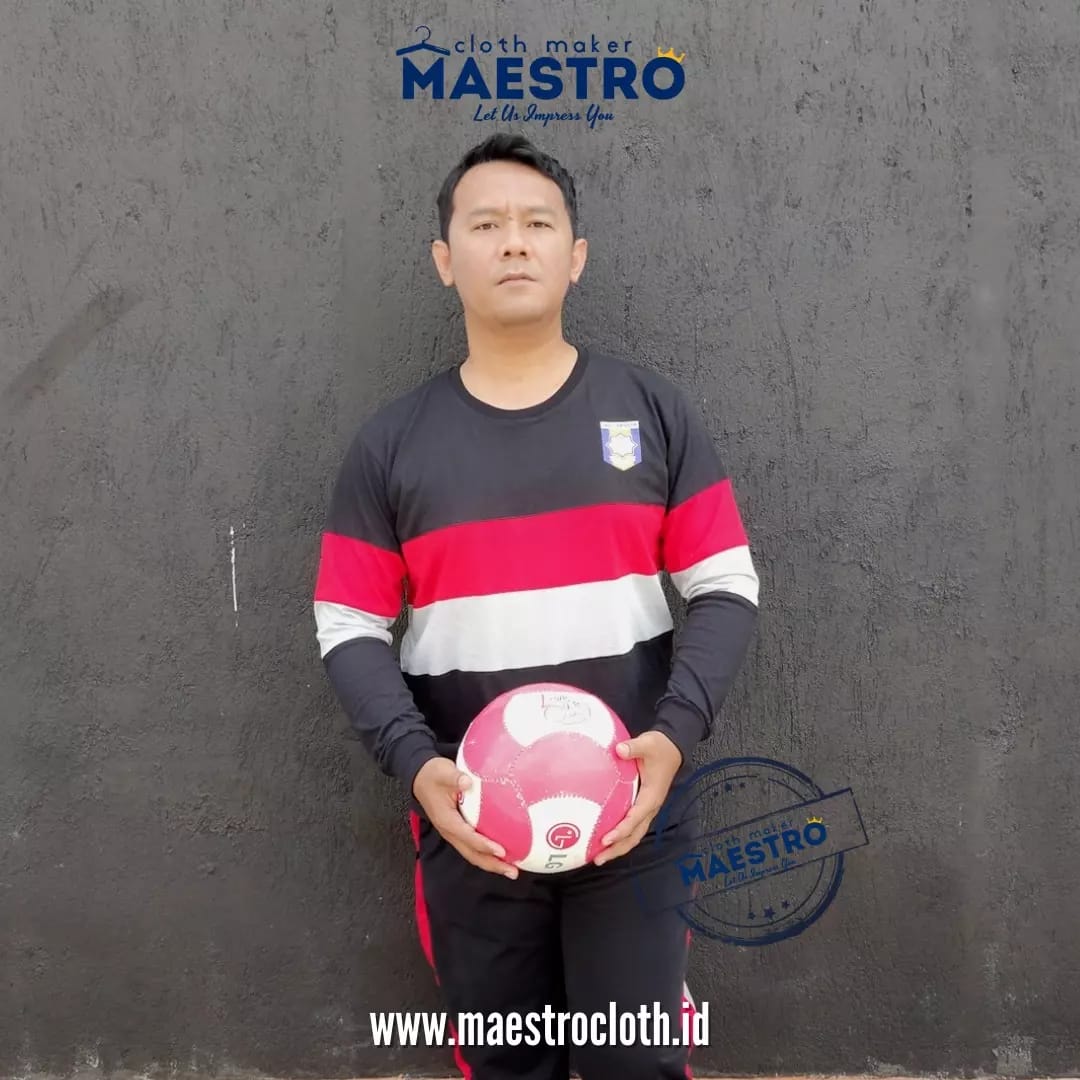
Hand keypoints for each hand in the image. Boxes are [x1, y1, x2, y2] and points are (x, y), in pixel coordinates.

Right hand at [412, 758, 519, 878]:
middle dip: (492, 864)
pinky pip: (472, 847)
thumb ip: (455, 778)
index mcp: (446, 820)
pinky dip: (487, 854)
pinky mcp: (457, 831)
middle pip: (472, 854)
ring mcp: (453, 833)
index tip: (501, 851)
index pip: (467, 837)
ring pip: (472, 854)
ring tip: (511, 870)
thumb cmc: (433, 774)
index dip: (484, 845)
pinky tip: (502, 855)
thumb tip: (468, 782)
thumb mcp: (443, 772)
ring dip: (491, 864)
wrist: (421, 777)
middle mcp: (449, 831)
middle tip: (513, 872)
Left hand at [593, 731, 681, 865]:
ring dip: (618, 846)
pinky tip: (604, 838)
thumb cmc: (659, 747)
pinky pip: (632, 826)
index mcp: (652, 796)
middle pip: (634, 835)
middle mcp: (650, 807)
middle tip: (598, 859)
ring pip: (634, 834)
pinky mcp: (643, 806)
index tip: (605, 839)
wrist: (672, 747)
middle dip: (617, 848)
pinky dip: (620, 836)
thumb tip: (618, 750)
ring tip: (598, 857)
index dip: (621, 830)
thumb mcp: (648, 743)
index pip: (635, 818)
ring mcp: (647, 808)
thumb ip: (633, 747)